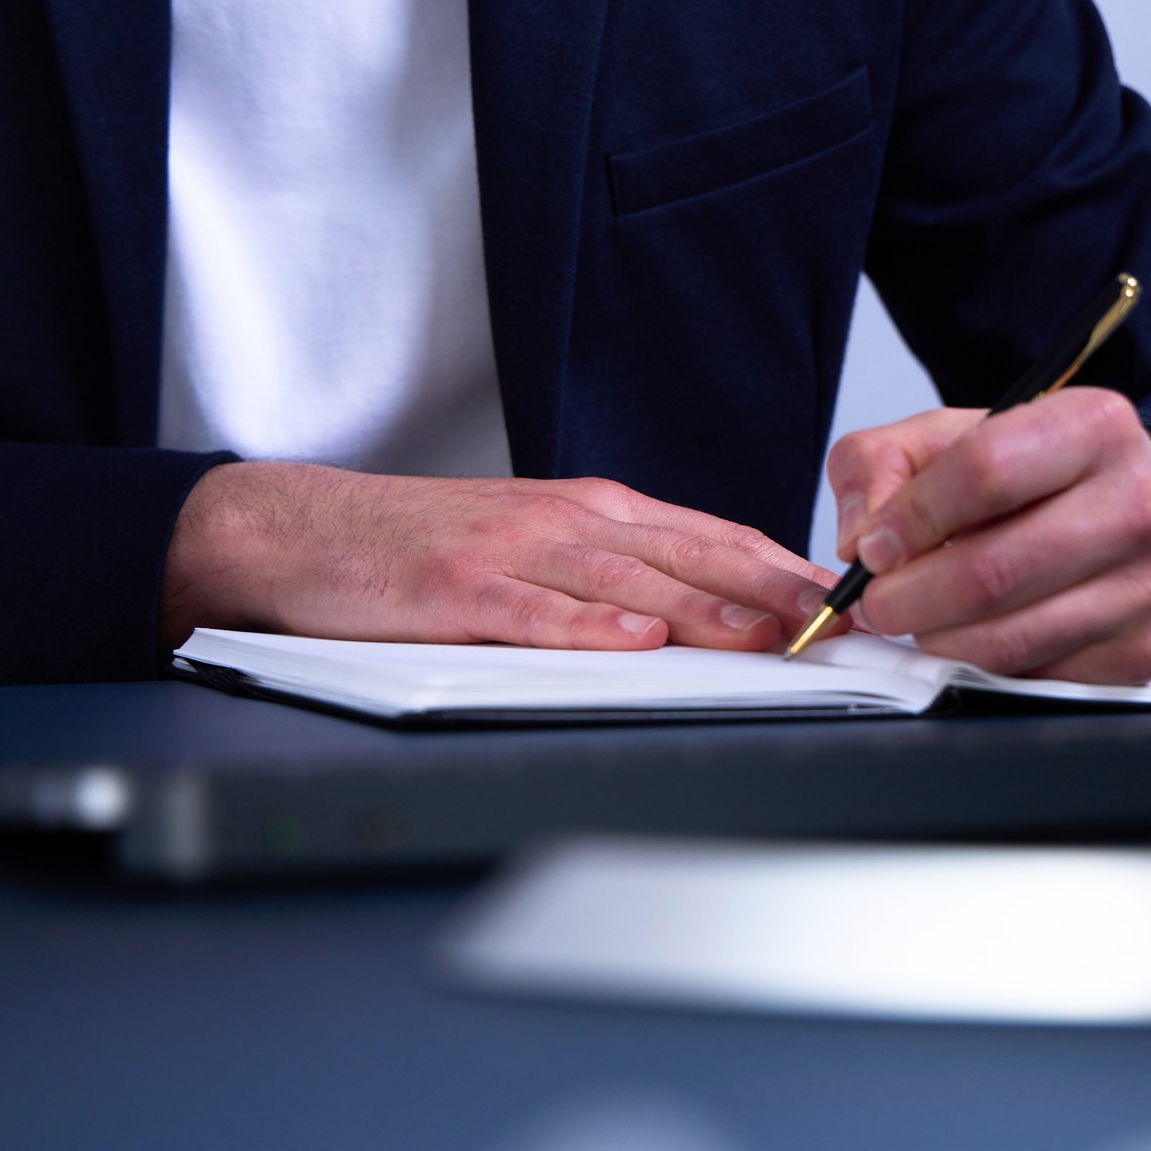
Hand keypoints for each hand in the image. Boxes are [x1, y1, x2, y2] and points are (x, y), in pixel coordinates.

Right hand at [160, 462, 843, 651]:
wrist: (305, 531)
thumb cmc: (427, 545)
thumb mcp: (537, 541)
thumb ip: (619, 566)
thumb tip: (710, 605)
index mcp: (593, 511)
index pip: (710, 535)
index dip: (782, 566)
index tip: (845, 600)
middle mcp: (567, 520)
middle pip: (689, 550)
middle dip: (771, 585)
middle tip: (838, 619)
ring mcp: (515, 550)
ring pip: (629, 577)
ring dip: (704, 605)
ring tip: (768, 631)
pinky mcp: (462, 587)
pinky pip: (538, 610)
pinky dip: (592, 624)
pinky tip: (638, 639)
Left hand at [827, 388, 1150, 683]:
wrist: (1134, 516)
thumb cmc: (1039, 477)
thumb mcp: (950, 437)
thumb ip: (880, 465)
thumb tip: (860, 537)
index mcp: (1094, 426)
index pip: (983, 473)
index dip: (909, 519)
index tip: (873, 547)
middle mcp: (1140, 504)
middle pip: (990, 572)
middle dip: (906, 599)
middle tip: (878, 603)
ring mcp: (1150, 585)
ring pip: (1006, 639)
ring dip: (937, 640)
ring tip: (920, 620)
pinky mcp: (1146, 651)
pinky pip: (1034, 678)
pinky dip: (983, 667)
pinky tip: (976, 636)